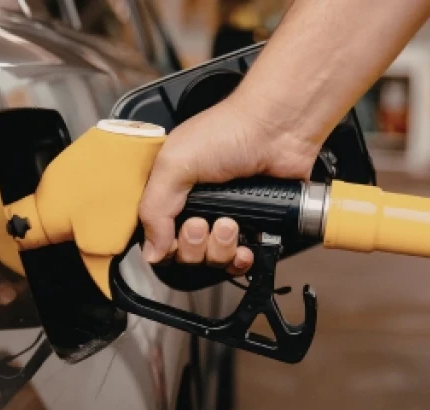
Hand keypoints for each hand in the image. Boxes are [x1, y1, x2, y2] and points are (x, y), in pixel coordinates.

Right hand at [138, 93, 319, 273]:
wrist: (277, 129)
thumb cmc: (228, 131)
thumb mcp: (174, 164)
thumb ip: (154, 208)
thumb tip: (152, 252)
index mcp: (172, 190)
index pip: (158, 236)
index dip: (166, 244)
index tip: (178, 230)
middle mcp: (197, 207)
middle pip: (185, 254)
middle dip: (194, 245)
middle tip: (202, 223)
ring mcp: (227, 217)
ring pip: (213, 260)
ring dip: (220, 248)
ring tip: (230, 224)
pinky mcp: (255, 225)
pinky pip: (241, 261)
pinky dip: (242, 259)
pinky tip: (245, 246)